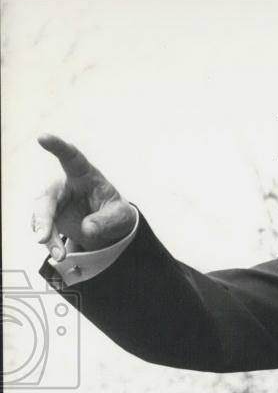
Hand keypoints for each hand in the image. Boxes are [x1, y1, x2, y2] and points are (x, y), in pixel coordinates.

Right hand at [34, 134, 136, 259]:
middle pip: (48, 196)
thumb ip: (105, 221)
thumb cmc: (116, 213)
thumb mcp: (119, 216)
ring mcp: (55, 202)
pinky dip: (50, 243)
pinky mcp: (51, 217)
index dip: (57, 147)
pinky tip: (58, 254)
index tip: (42, 137)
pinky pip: (44, 228)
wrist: (110, 228)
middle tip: (43, 239)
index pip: (71, 157)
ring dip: (47, 235)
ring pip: (42, 215)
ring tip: (59, 255)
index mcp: (85, 175)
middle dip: (43, 217)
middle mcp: (65, 186)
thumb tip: (87, 228)